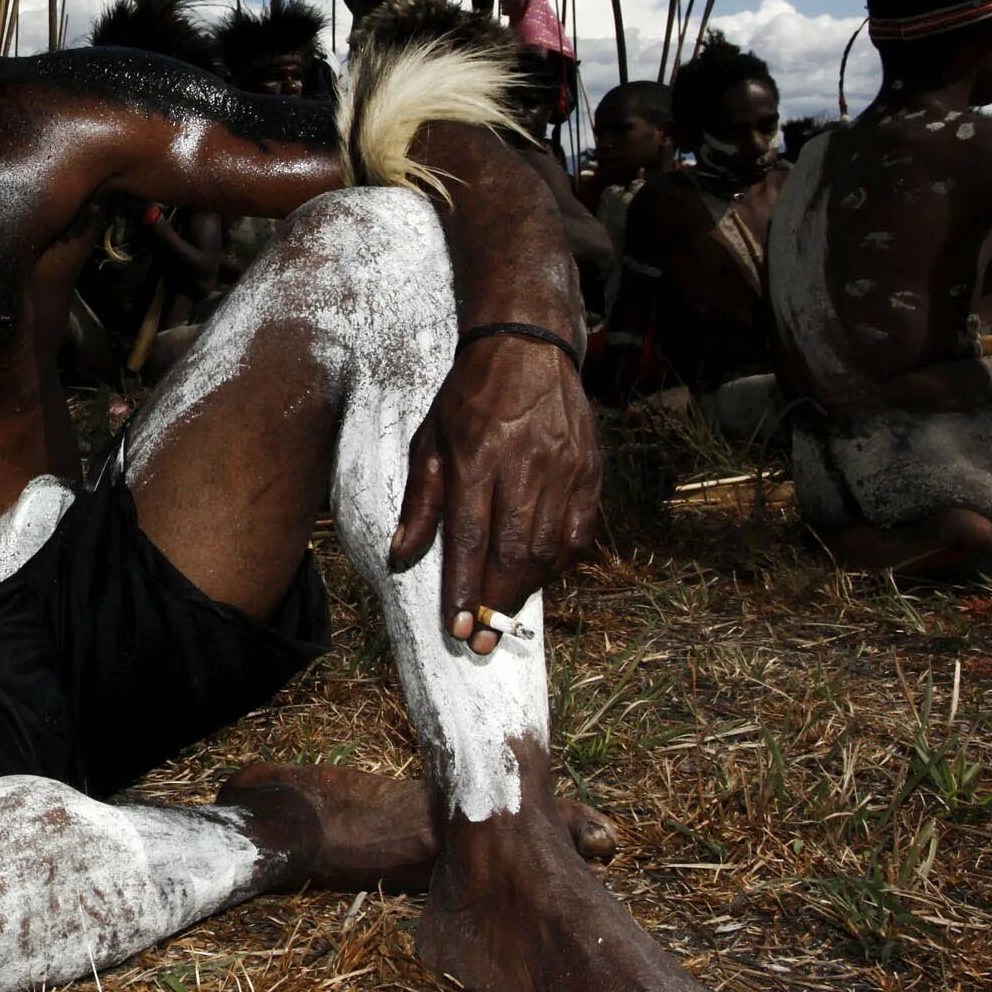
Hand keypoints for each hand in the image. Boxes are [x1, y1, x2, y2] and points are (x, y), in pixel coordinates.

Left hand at [391, 333, 599, 652]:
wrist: (526, 349)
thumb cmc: (467, 398)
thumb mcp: (429, 439)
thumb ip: (420, 500)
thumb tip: (401, 555)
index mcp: (478, 458)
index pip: (471, 537)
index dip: (465, 588)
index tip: (458, 628)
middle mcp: (525, 466)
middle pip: (515, 551)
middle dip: (498, 603)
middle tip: (485, 642)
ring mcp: (564, 469)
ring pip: (551, 548)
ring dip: (528, 590)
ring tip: (506, 617)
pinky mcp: (590, 470)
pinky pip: (581, 532)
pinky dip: (562, 563)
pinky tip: (542, 576)